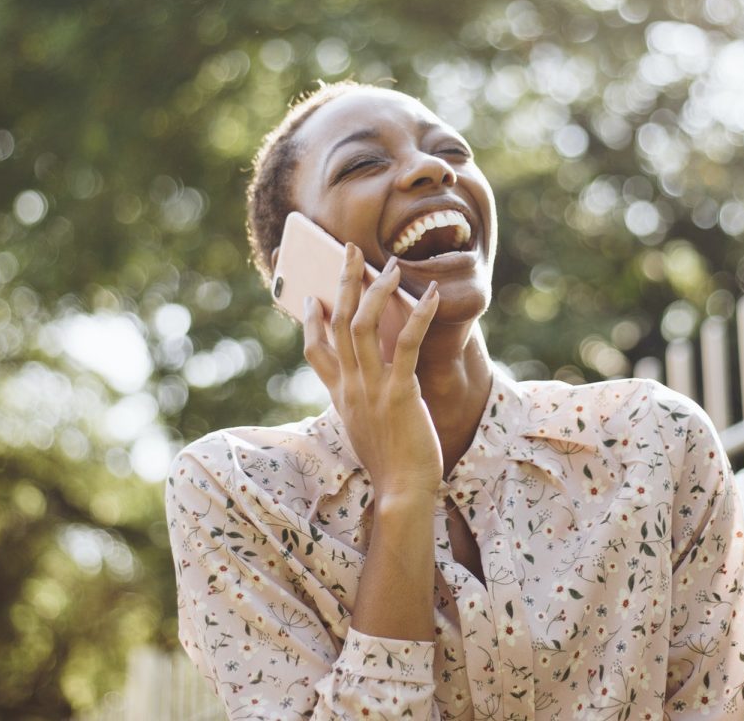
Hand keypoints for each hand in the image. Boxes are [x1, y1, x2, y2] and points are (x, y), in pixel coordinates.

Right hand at [302, 243, 443, 500]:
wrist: (402, 492)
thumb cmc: (390, 462)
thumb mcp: (365, 426)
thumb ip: (361, 398)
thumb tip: (369, 374)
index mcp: (340, 395)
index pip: (315, 351)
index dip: (311, 322)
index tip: (313, 297)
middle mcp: (350, 386)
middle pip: (337, 323)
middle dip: (342, 282)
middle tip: (349, 250)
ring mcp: (371, 388)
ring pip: (363, 325)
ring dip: (377, 290)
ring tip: (391, 265)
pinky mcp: (399, 392)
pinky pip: (405, 344)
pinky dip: (418, 315)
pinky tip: (431, 295)